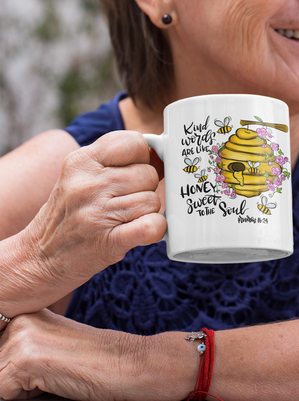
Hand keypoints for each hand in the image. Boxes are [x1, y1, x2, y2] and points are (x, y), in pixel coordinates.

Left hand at [0, 311, 193, 400]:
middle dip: (14, 381)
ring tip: (52, 377)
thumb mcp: (50, 346)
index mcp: (26, 314)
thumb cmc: (92, 362)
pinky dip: (25, 398)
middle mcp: (20, 320)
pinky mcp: (24, 358)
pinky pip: (2, 393)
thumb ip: (23, 349)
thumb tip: (4, 368)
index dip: (15, 370)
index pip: (0, 352)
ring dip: (19, 390)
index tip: (40, 368)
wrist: (124, 363)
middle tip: (49, 373)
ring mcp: (21, 337)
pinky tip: (53, 382)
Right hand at [11, 131, 165, 312]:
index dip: (142, 158)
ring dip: (146, 212)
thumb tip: (159, 153)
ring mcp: (96, 213)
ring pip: (152, 200)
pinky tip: (142, 231)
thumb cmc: (68, 214)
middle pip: (148, 173)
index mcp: (81, 161)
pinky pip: (151, 226)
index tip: (132, 171)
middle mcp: (88, 184)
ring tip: (123, 219)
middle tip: (123, 202)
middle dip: (144, 188)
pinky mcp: (108, 241)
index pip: (134, 142)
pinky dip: (155, 228)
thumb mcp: (80, 176)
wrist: (38, 258)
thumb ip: (115, 161)